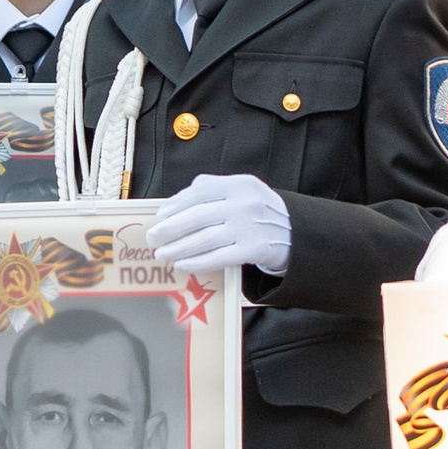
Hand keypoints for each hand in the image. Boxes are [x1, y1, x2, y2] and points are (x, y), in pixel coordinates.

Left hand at [146, 175, 292, 278]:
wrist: (295, 232)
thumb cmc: (259, 211)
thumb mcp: (242, 190)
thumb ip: (212, 189)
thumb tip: (172, 205)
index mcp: (239, 184)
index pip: (199, 192)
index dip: (174, 206)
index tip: (158, 218)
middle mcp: (244, 203)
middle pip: (197, 217)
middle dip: (169, 230)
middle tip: (152, 239)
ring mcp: (249, 227)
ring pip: (204, 239)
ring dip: (178, 248)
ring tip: (162, 254)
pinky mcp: (253, 249)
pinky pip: (218, 257)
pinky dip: (197, 262)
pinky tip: (182, 264)